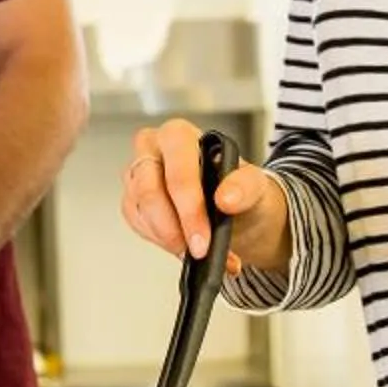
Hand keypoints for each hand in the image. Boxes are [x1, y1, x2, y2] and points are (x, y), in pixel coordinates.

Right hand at [119, 117, 287, 278]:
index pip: (178, 170)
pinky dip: (161, 242)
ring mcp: (139, 176)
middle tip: (198, 251)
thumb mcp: (254, 184)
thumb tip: (226, 198)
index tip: (203, 238)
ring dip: (168, 238)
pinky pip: (138, 224)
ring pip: (140, 211)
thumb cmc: (237, 190)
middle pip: (149, 191)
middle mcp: (153, 150)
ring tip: (197, 250)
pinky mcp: (133, 201)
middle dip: (174, 229)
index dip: (189, 207)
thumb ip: (245, 186)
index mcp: (179, 135)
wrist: (234, 213)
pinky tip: (182, 244)